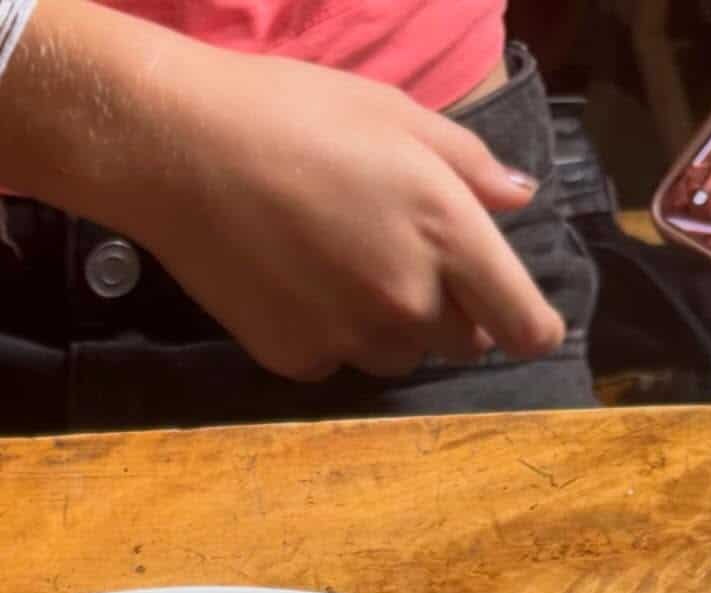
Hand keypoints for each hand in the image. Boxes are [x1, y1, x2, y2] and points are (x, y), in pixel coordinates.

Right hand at [105, 45, 567, 380]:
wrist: (181, 151)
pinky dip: (330, 334)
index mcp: (448, 232)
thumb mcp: (396, 116)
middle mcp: (408, 299)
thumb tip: (518, 200)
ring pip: (400, 357)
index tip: (520, 322)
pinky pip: (337, 362)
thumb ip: (469, 166)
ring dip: (392, 328)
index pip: (522, 323)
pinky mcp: (297, 359)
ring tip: (344, 269)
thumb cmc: (292, 112)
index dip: (529, 326)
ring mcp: (349, 337)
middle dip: (452, 312)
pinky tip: (295, 283)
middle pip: (463, 344)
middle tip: (404, 260)